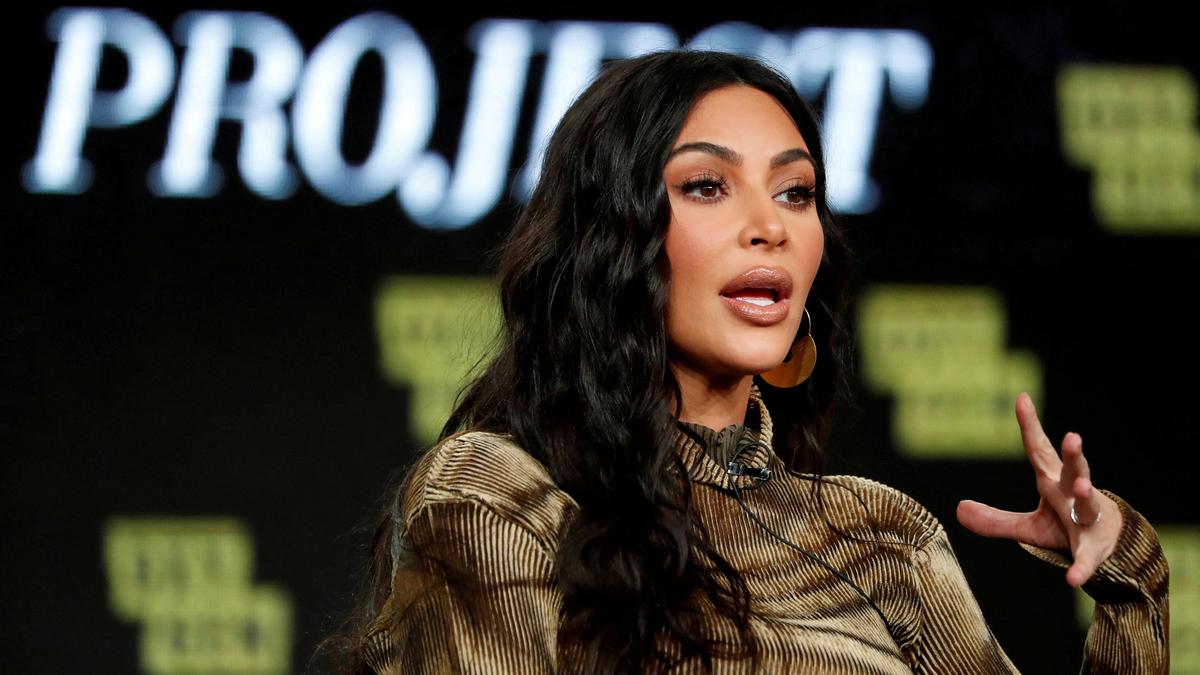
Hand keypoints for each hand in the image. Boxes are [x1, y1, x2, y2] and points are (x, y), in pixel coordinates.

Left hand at [955, 393, 1123, 587]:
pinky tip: (1072, 579)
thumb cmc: (1064, 525)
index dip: (1030, 426)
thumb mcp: (1028, 525)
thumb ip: (995, 519)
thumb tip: (958, 509)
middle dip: (1074, 455)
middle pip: (1075, 470)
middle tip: (1072, 437)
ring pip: (1089, 504)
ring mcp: (1088, 519)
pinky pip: (1087, 559)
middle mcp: (1073, 494)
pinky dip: (1081, 568)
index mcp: (1053, 483)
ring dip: (1085, 493)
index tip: (1021, 398)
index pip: (1039, 451)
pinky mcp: (1094, 549)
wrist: (1104, 549)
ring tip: (1080, 486)